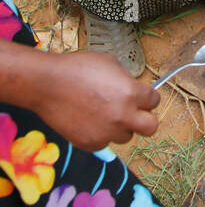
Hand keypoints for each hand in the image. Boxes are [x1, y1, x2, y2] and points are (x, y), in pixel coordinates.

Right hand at [39, 52, 159, 149]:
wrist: (47, 84)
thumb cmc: (78, 68)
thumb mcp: (110, 63)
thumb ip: (127, 79)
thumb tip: (133, 88)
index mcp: (131, 94)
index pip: (154, 101)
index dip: (147, 97)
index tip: (142, 97)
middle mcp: (122, 116)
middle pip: (151, 127)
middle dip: (145, 119)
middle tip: (135, 113)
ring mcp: (107, 133)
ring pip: (126, 136)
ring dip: (120, 126)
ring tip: (104, 113)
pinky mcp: (91, 144)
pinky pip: (105, 142)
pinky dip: (100, 133)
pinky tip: (89, 120)